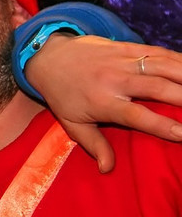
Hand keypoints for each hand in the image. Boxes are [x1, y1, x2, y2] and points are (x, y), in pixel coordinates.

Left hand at [25, 35, 181, 171]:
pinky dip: (179, 59)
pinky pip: (157, 51)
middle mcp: (114, 80)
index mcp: (102, 102)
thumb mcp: (72, 123)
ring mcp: (122, 61)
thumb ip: (94, 145)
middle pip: (157, 88)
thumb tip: (107, 169)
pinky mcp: (126, 47)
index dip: (161, 125)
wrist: (49, 56)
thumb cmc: (62, 94)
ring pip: (162, 66)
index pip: (136, 115)